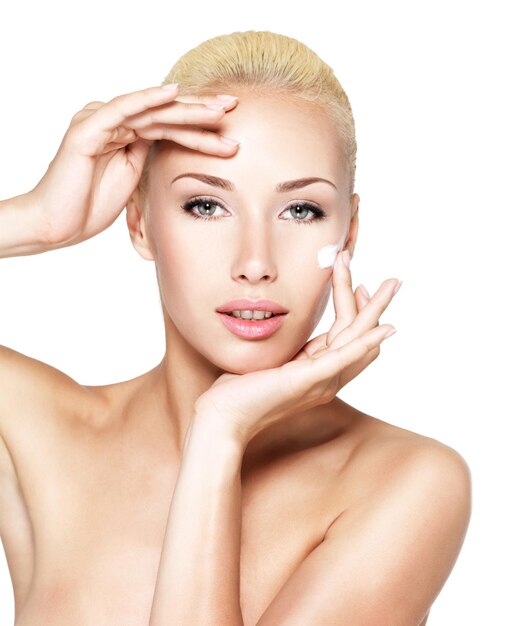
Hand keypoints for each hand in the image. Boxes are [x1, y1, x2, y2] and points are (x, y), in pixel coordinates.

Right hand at [29, 84, 238, 245]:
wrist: (58, 224)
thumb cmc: (90, 205)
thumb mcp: (131, 178)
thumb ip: (147, 156)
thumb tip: (173, 144)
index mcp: (125, 134)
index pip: (169, 123)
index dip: (200, 123)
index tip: (232, 127)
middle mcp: (114, 122)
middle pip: (165, 112)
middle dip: (201, 110)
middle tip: (235, 105)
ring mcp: (100, 121)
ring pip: (151, 111)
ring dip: (187, 109)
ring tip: (219, 110)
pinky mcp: (88, 129)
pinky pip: (123, 108)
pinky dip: (148, 99)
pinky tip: (173, 93)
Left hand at [193, 251, 401, 446]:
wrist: (223, 416)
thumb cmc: (239, 390)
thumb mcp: (270, 359)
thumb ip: (285, 347)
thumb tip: (281, 323)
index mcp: (317, 371)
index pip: (346, 335)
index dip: (355, 308)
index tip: (356, 282)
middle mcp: (326, 378)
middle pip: (360, 335)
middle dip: (375, 304)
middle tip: (393, 280)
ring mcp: (320, 380)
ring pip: (357, 338)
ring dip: (375, 308)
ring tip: (392, 285)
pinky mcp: (307, 379)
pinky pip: (344, 357)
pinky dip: (366, 341)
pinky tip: (384, 327)